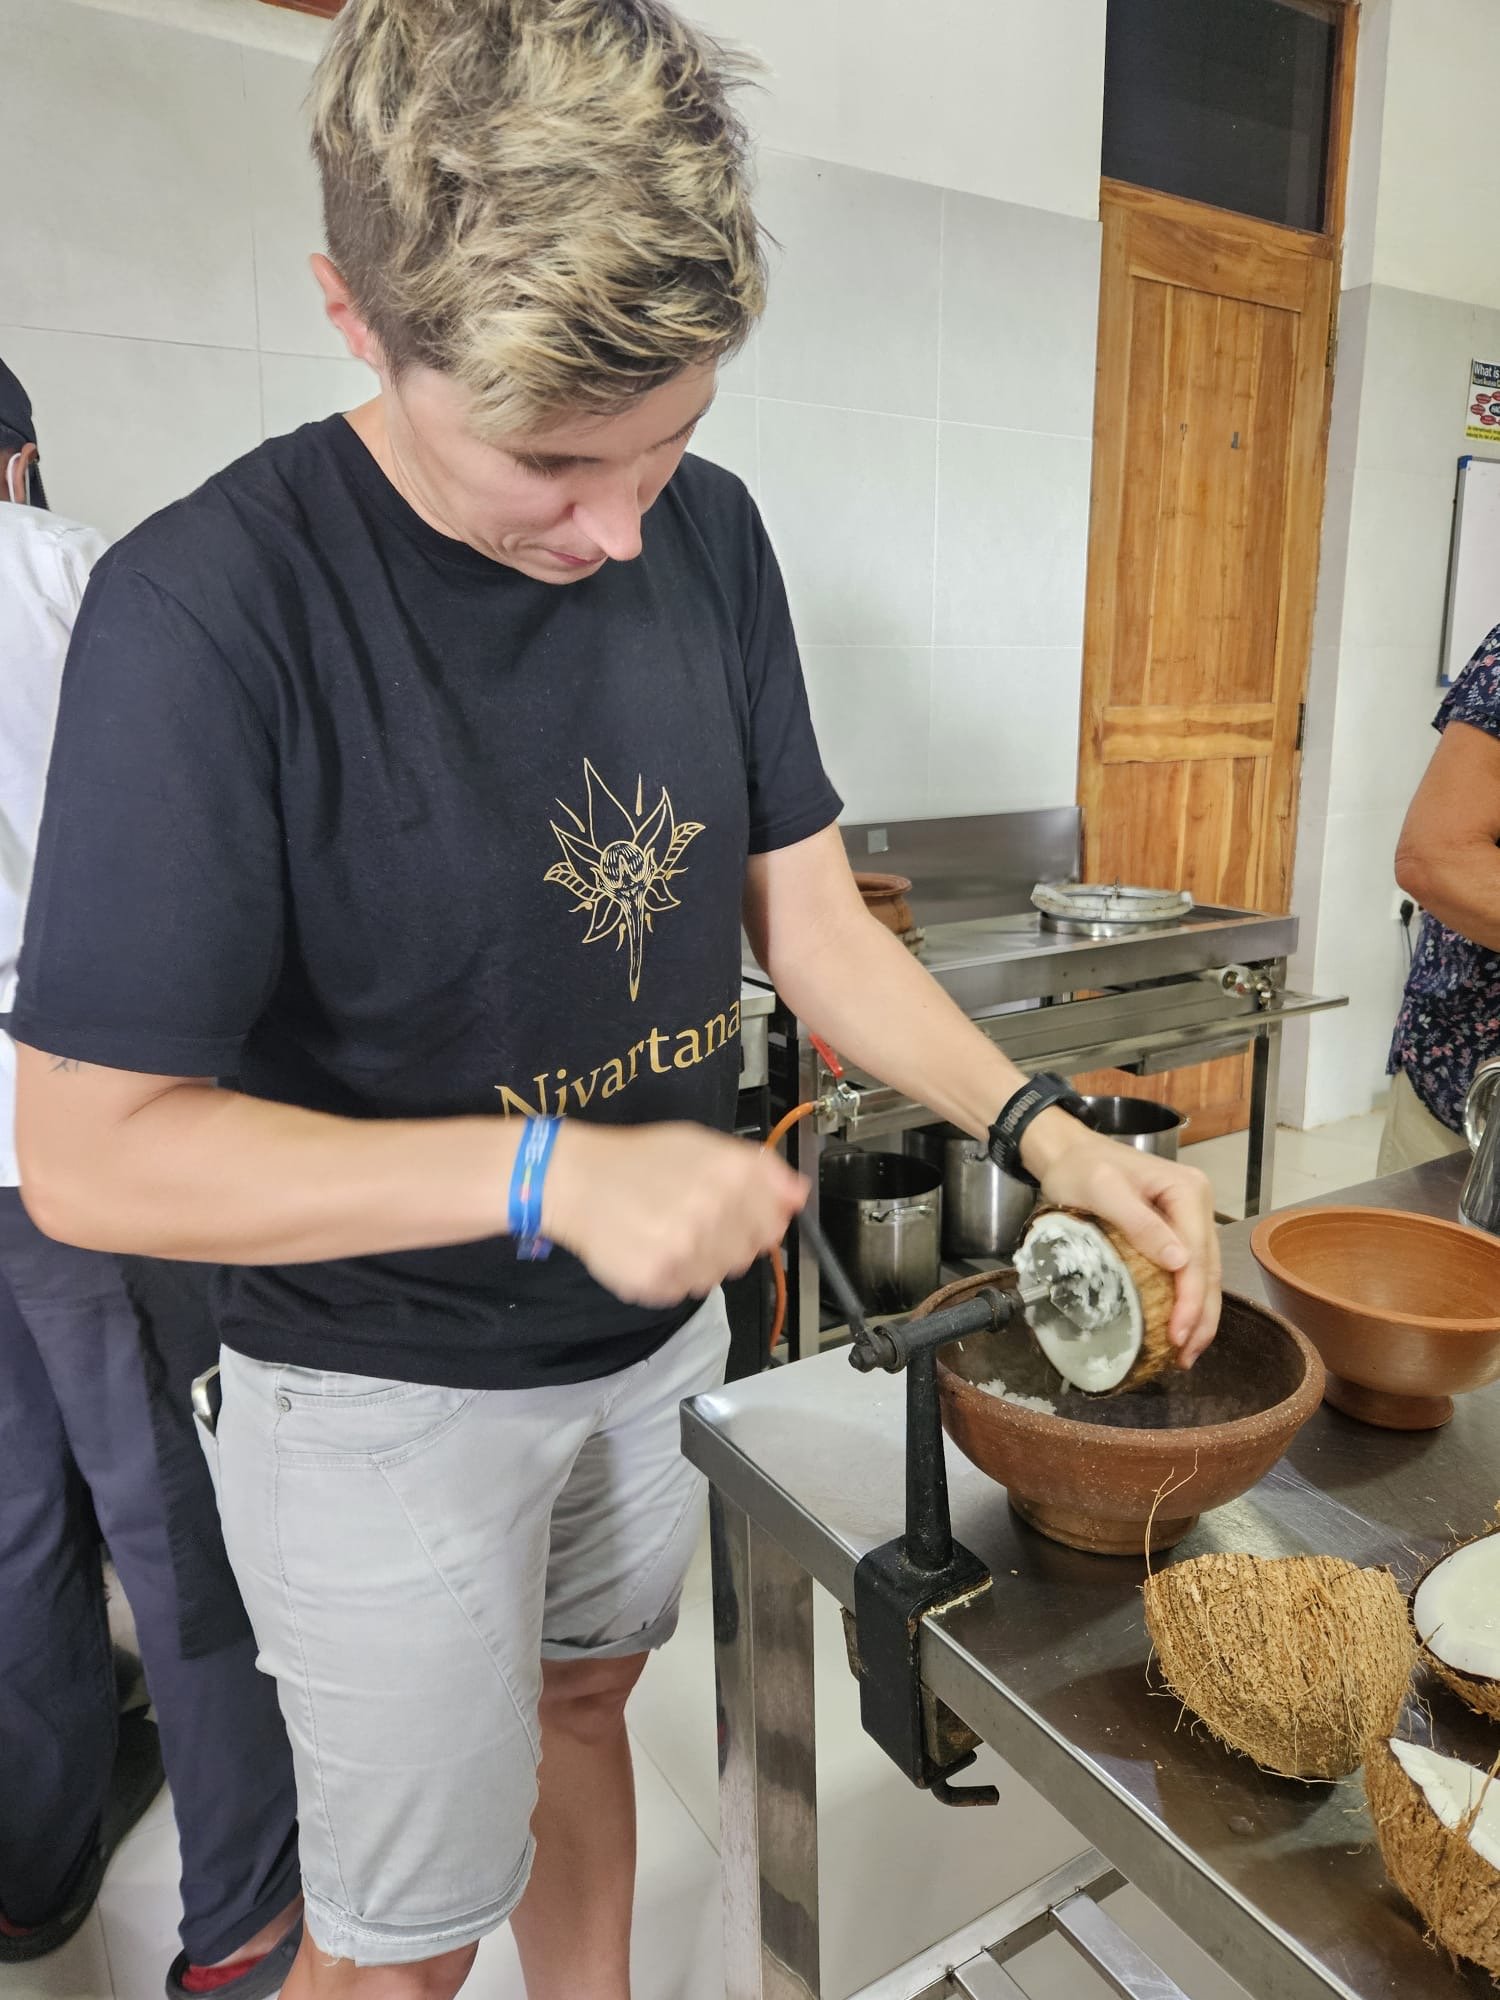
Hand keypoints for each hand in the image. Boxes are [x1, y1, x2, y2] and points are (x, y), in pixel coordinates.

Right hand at [541, 1120, 807, 1308]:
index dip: (760, 1219)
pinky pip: (684, 1290)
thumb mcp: (704, 1145)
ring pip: (718, 1274)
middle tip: (691, 1217)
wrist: (576, 1179)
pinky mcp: (657, 1280)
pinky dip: (672, 1275)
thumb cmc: (639, 1160)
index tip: (737, 1213)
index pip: (777, 1221)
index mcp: (731, 1175)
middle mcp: (712, 1212)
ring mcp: (684, 1249)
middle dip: (727, 1238)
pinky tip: (651, 1246)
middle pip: (749, 1252)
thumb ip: (760, 1170)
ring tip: (667, 1230)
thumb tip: (798, 1195)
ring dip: (700, 1259)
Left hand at [1021, 1108, 1221, 1365]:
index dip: (1191, 1300)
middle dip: (1200, 1316)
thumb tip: (1179, 1263)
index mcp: (1187, 1191)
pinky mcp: (1174, 1229)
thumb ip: (1140, 1223)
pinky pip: (1188, 1269)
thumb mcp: (1104, 1190)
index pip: (1197, 1255)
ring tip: (1187, 1352)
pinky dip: (1186, 1300)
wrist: (1067, 1151)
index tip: (1178, 1334)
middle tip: (1185, 1356)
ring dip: (1198, 1314)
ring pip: (1204, 1273)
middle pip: (1208, 1268)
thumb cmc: (1080, 1167)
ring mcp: (1188, 1217)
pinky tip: (1180, 1325)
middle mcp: (1196, 1204)